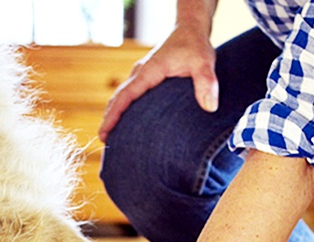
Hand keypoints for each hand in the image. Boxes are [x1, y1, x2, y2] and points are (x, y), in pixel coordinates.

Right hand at [98, 27, 218, 142]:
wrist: (190, 28)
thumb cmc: (195, 45)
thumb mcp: (204, 62)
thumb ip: (206, 83)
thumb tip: (210, 108)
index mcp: (148, 72)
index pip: (125, 96)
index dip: (113, 115)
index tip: (104, 132)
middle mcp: (140, 74)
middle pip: (117, 98)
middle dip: (109, 119)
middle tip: (103, 140)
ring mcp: (142, 75)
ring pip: (122, 96)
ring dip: (114, 113)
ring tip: (112, 134)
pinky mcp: (147, 77)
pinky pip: (130, 94)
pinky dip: (124, 107)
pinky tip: (128, 120)